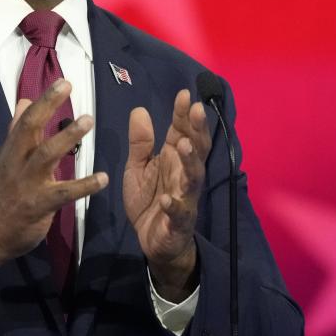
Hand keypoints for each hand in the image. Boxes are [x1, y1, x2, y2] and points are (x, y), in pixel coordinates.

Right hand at [0, 79, 108, 290]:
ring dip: (67, 137)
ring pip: (46, 155)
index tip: (63, 81)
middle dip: (47, 106)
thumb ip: (17, 132)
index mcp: (12, 151)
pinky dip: (84, 186)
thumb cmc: (4, 194)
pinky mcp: (39, 205)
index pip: (26, 119)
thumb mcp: (7, 160)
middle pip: (29, 129)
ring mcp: (28, 183)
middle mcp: (18, 162)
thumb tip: (25, 101)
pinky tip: (103, 179)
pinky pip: (64, 194)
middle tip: (68, 87)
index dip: (43, 99)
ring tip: (88, 121)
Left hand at [123, 89, 210, 300]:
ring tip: (185, 145)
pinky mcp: (178, 221)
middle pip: (196, 148)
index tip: (185, 94)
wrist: (154, 241)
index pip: (183, 131)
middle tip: (197, 109)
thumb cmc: (149, 199)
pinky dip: (173, 205)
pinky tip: (166, 198)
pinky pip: (178, 212)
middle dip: (197, 129)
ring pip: (193, 177)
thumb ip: (140, 143)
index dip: (184, 114)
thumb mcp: (137, 168)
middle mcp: (184, 174)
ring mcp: (185, 197)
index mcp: (174, 159)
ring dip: (191, 161)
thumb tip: (139, 110)